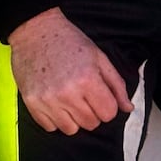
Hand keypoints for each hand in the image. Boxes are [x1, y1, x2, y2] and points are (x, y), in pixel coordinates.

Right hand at [8, 8, 133, 134]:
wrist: (35, 30)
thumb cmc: (69, 40)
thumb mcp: (98, 56)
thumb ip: (116, 84)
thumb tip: (128, 108)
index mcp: (87, 79)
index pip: (108, 114)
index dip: (107, 105)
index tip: (100, 95)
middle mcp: (67, 93)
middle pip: (91, 124)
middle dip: (92, 111)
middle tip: (84, 94)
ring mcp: (48, 100)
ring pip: (71, 130)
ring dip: (74, 118)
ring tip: (69, 99)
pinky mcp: (32, 104)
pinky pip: (50, 127)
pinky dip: (55, 119)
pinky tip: (55, 102)